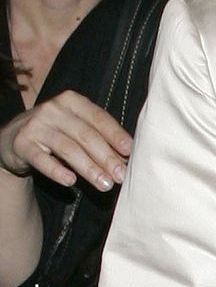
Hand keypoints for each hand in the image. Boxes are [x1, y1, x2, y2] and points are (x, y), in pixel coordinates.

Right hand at [0, 92, 131, 191]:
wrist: (15, 139)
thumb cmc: (56, 133)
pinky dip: (57, 171)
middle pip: (86, 135)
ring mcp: (36, 126)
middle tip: (121, 175)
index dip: (116, 135)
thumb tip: (126, 157)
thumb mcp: (77, 129)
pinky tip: (70, 182)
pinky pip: (42, 159)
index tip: (130, 152)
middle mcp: (53, 110)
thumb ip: (100, 138)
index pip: (99, 118)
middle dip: (107, 157)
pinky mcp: (22, 144)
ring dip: (89, 168)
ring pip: (68, 149)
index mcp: (72, 101)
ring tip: (105, 184)